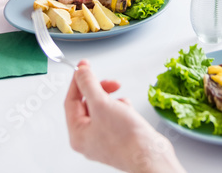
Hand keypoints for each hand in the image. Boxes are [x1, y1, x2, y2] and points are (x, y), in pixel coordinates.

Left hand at [65, 61, 183, 172]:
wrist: (150, 155)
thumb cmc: (126, 139)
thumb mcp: (102, 104)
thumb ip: (89, 85)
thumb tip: (81, 72)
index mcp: (78, 134)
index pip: (71, 101)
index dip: (78, 81)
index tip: (84, 66)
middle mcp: (89, 138)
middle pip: (87, 104)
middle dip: (99, 90)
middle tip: (110, 83)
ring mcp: (104, 138)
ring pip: (102, 108)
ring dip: (112, 100)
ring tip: (122, 103)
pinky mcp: (119, 136)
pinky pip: (115, 115)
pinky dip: (122, 109)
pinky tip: (128, 111)